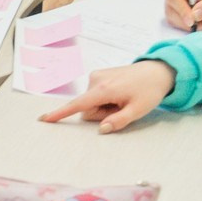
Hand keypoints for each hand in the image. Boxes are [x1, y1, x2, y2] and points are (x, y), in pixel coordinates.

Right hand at [42, 61, 177, 133]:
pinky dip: (105, 99)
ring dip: (104, 106)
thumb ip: (119, 121)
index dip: (60, 114)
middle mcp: (95, 80)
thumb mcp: (138, 110)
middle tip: (122, 107)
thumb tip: (102, 129)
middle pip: (87, 109)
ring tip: (123, 99)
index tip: (44, 119)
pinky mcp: (98, 75)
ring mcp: (96, 76)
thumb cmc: (149, 91)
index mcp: (104, 89)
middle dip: (101, 114)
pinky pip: (94, 95)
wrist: (157, 71)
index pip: (78, 105)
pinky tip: (120, 93)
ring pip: (90, 103)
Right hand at [162, 0, 201, 31]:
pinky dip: (188, 27)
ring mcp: (172, 2)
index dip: (182, 11)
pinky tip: (200, 23)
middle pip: (171, 9)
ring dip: (187, 25)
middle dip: (185, 21)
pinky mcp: (173, 12)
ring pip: (172, 18)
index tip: (192, 21)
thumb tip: (195, 15)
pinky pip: (176, 23)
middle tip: (201, 26)